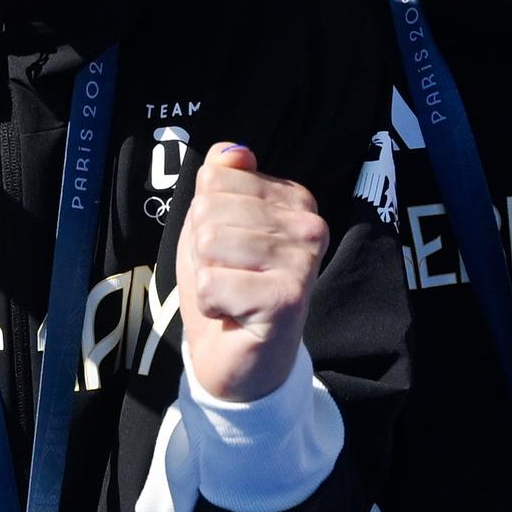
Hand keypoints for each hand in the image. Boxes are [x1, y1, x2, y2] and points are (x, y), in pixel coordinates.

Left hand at [173, 143, 329, 401]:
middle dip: (203, 249)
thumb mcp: (214, 222)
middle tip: (229, 276)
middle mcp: (308, 223)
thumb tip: (234, 151)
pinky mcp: (288, 297)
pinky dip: (211, 304)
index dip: (204, 218)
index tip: (229, 250)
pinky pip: (212, 283)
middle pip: (209, 209)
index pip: (215, 178)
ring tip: (233, 293)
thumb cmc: (228, 286)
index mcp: (294, 197)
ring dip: (207, 276)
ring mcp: (303, 260)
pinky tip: (236, 314)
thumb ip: (221, 179)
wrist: (240, 359)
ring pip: (208, 243)